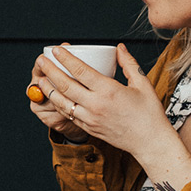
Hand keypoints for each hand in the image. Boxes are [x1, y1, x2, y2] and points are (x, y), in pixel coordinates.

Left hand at [34, 45, 185, 167]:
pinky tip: (54, 97)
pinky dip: (58, 104)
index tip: (56, 50)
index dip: (65, 59)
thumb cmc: (149, 113)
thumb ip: (129, 63)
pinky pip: (68, 115)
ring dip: (48, 89)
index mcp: (108, 91)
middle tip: (41, 61)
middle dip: (50, 71)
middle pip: (65, 85)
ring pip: (62, 102)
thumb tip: (119, 48)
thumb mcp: (142, 83)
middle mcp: (96, 105)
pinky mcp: (89, 128)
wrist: (149, 142)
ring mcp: (90, 118)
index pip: (80, 71)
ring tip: (40, 79)